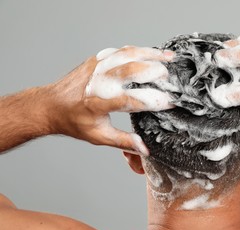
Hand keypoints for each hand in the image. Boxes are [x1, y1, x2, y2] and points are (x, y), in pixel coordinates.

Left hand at [48, 46, 174, 153]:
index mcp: (97, 104)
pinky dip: (139, 50)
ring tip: (169, 57)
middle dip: (153, 71)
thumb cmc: (75, 122)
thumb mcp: (99, 136)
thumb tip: (145, 150)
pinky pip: (120, 51)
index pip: (129, 101)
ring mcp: (96, 67)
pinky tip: (152, 52)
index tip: (170, 103)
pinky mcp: (96, 59)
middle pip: (129, 71)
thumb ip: (124, 141)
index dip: (152, 101)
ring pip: (127, 55)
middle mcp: (97, 82)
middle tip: (170, 77)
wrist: (51, 105)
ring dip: (150, 54)